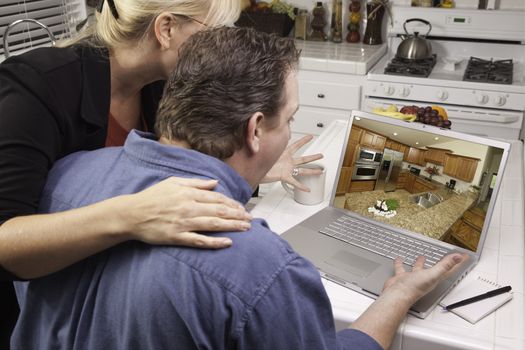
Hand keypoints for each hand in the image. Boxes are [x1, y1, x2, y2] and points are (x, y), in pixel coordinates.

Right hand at [121, 177, 251, 248]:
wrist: (131, 214)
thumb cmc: (152, 197)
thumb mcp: (173, 183)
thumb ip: (195, 183)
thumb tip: (214, 183)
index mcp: (188, 193)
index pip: (217, 198)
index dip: (232, 203)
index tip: (242, 208)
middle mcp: (188, 207)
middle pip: (219, 211)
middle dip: (237, 215)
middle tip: (250, 220)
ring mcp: (183, 223)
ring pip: (213, 224)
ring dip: (232, 226)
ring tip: (246, 228)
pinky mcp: (177, 237)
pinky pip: (199, 240)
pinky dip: (214, 242)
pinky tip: (228, 243)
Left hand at [261, 135, 322, 191]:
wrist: (254, 171)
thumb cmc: (259, 160)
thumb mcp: (265, 150)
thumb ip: (268, 142)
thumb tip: (265, 132)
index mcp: (284, 154)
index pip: (296, 145)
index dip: (304, 140)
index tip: (310, 136)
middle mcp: (287, 161)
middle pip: (303, 159)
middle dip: (313, 157)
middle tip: (321, 155)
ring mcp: (287, 169)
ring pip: (302, 170)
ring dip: (312, 171)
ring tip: (320, 171)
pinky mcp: (284, 176)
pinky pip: (294, 182)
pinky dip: (301, 186)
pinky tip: (307, 189)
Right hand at [382, 253, 468, 304]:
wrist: (397, 294)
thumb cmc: (415, 288)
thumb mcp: (433, 274)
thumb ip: (445, 265)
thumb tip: (458, 258)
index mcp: (434, 278)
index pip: (449, 269)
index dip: (457, 263)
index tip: (464, 257)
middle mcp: (425, 278)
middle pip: (435, 269)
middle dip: (440, 263)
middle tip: (443, 257)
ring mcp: (413, 278)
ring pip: (418, 269)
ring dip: (420, 263)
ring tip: (421, 257)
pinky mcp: (402, 277)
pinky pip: (402, 269)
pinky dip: (401, 264)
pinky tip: (399, 260)